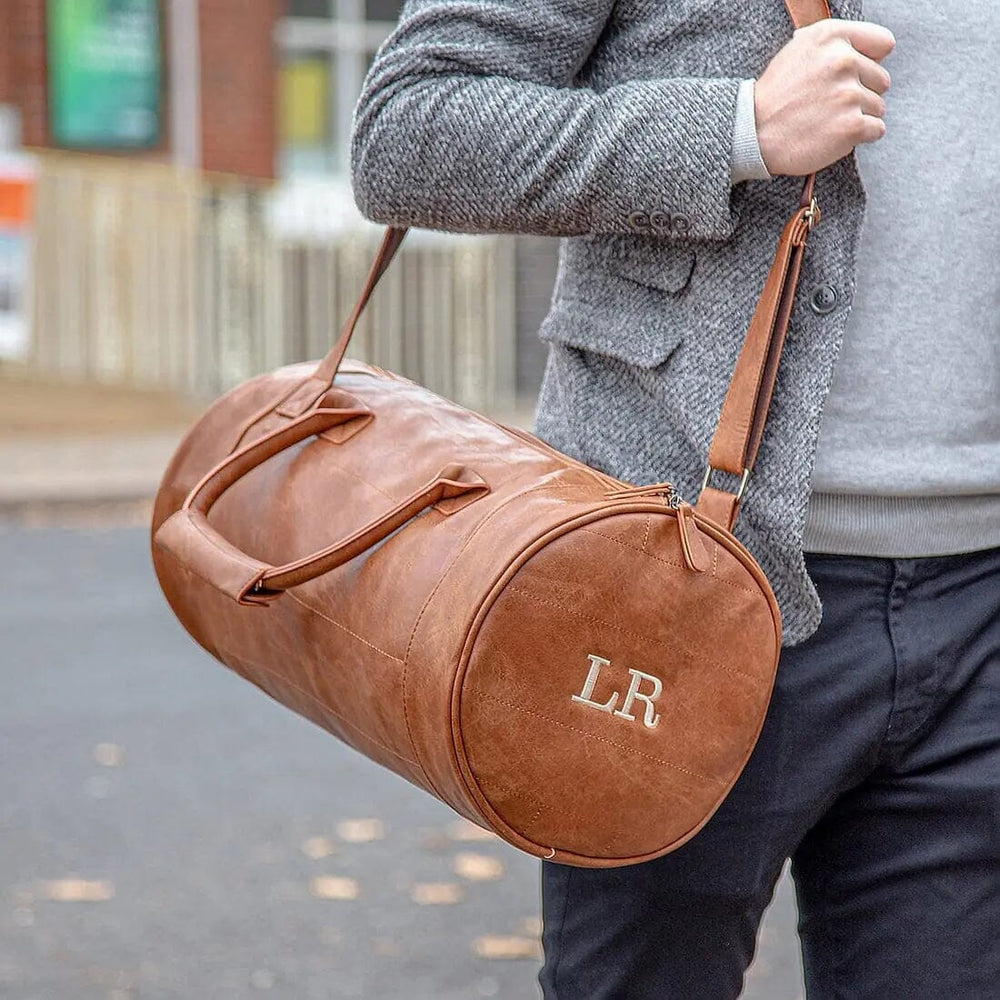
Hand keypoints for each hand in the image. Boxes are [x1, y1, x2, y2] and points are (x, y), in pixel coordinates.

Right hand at [754, 17, 894, 175]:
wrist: (752, 134)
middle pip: (881, 80)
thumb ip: (835, 42)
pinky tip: (834, 135)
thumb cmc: (776, 95)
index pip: (883, 44)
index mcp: (832, 37)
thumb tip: (867, 48)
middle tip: (829, 105)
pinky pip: (876, 130)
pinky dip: (859, 136)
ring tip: (827, 120)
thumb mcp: (799, 49)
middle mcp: (843, 61)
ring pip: (878, 107)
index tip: (852, 77)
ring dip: (857, 116)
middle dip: (861, 93)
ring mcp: (848, 94)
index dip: (870, 62)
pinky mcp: (851, 126)